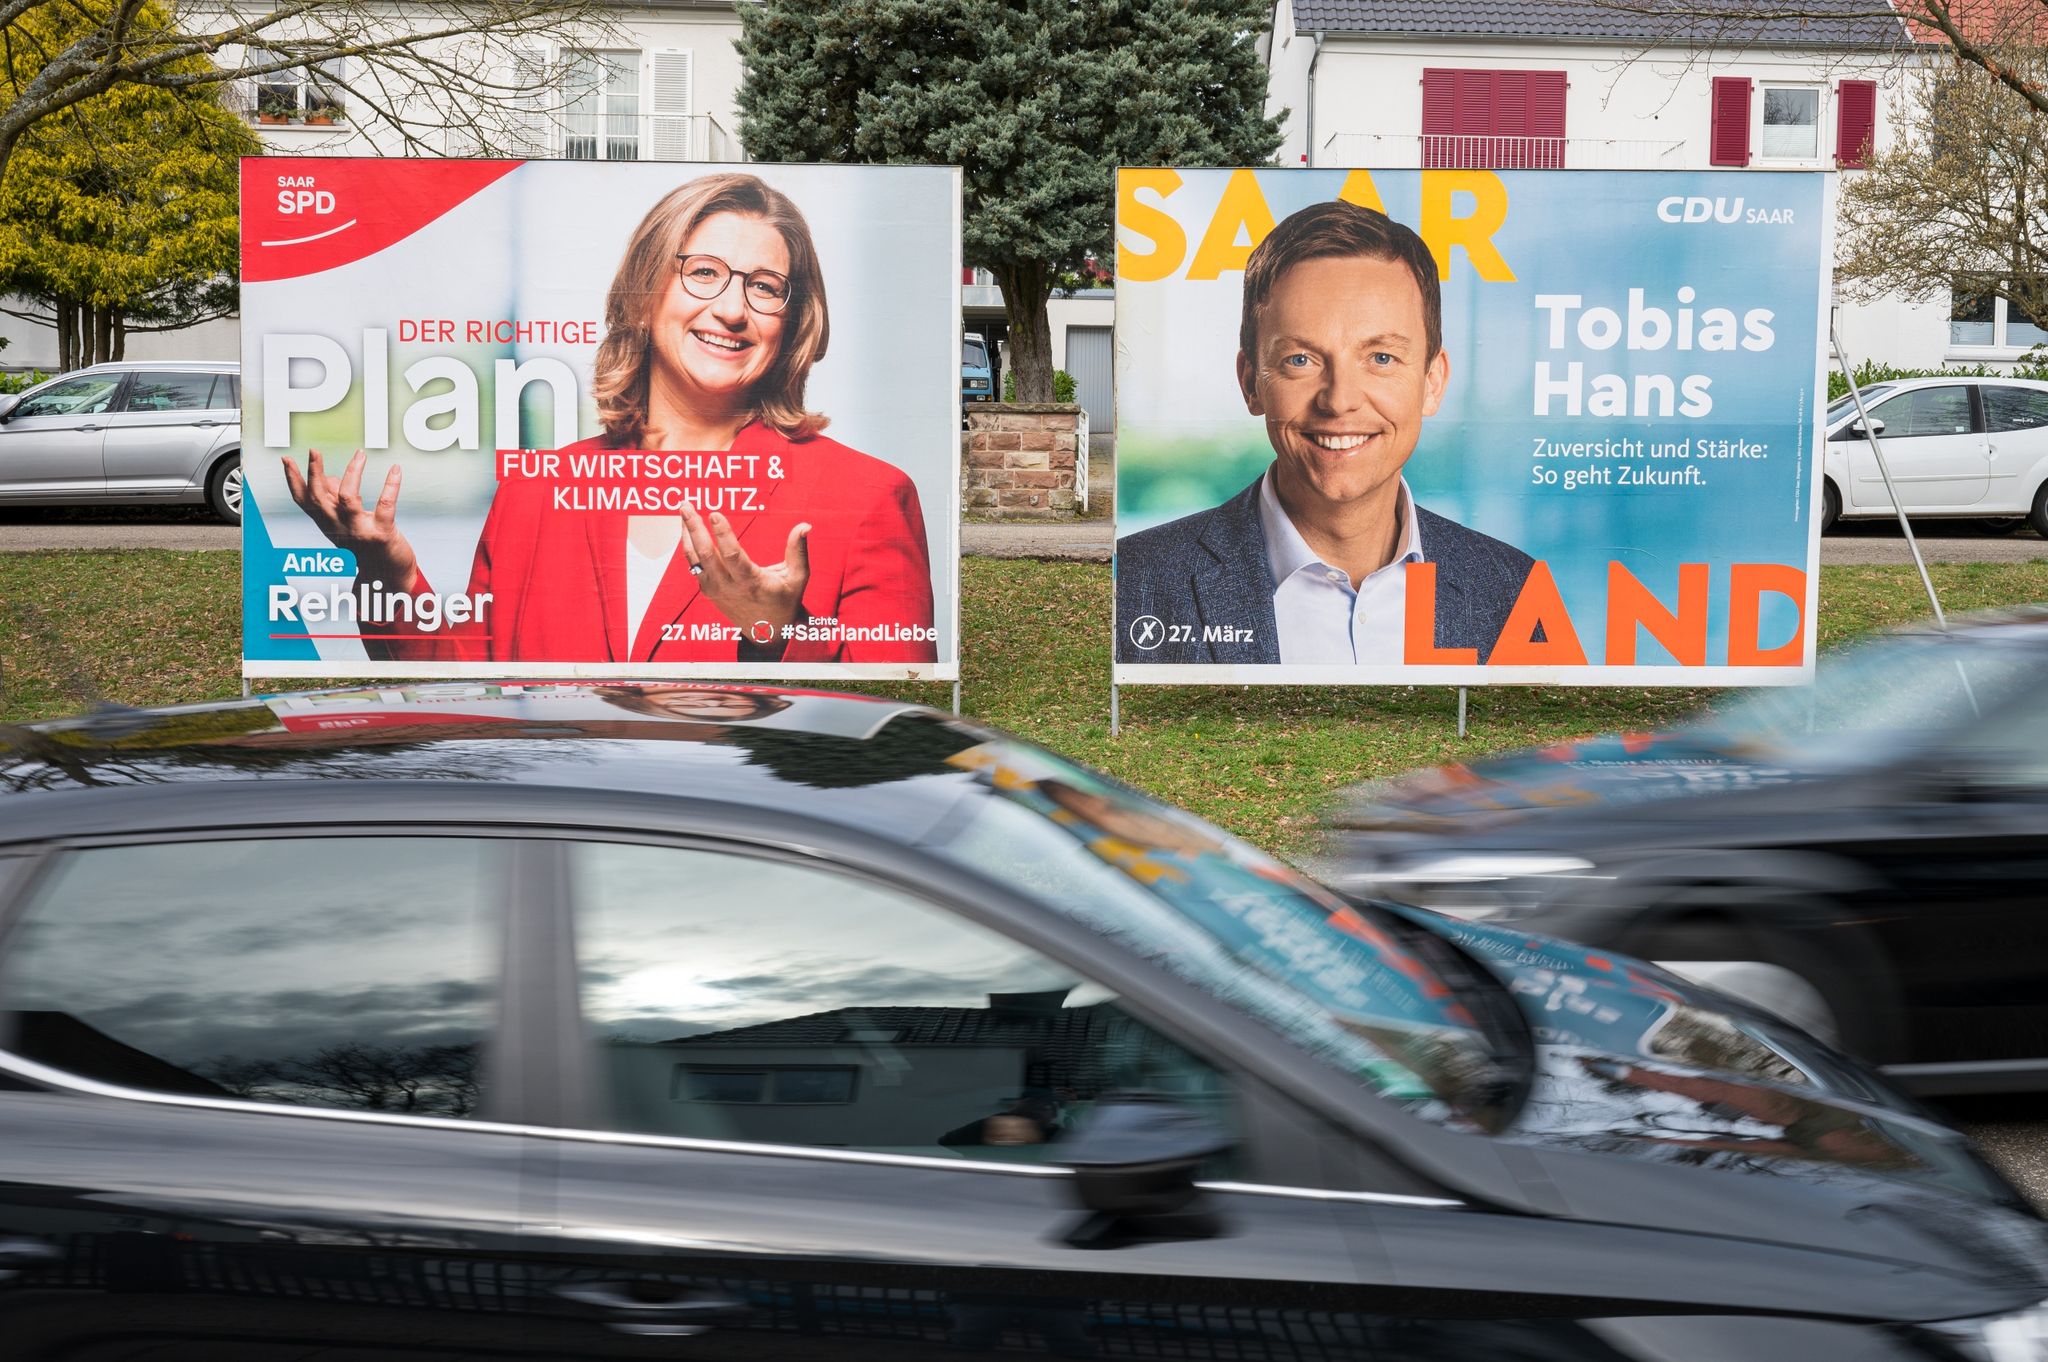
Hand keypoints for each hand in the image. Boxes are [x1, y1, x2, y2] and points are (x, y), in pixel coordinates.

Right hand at [281, 450, 418, 590]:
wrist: (388, 577)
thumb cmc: (367, 545)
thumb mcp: (346, 524)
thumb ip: (336, 501)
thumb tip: (332, 477)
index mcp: (327, 524)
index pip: (303, 501)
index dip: (293, 480)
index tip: (286, 459)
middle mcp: (339, 527)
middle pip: (319, 498)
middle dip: (314, 473)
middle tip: (314, 450)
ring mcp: (360, 531)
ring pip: (348, 498)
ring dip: (352, 474)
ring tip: (360, 454)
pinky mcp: (382, 534)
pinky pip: (386, 505)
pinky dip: (391, 485)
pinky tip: (396, 469)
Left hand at [680, 504, 810, 650]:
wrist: (767, 631)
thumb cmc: (784, 600)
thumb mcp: (797, 577)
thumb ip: (798, 550)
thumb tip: (805, 526)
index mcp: (751, 582)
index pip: (732, 556)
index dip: (722, 534)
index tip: (715, 514)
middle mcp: (728, 586)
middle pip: (705, 554)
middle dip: (694, 528)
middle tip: (686, 506)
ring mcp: (715, 589)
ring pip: (694, 559)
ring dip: (686, 534)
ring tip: (684, 511)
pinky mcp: (708, 590)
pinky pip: (693, 565)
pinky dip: (688, 546)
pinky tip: (687, 529)